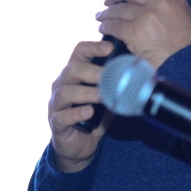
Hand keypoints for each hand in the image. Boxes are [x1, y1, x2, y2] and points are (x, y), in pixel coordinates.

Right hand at [48, 41, 113, 172]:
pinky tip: (89, 112)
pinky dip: (76, 113)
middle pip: (72, 69)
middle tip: (108, 76)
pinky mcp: (56, 122)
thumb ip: (114, 84)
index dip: (93, 47)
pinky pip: (62, 116)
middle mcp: (61, 84)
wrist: (80, 143)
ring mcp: (56, 103)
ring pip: (66, 92)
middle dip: (92, 71)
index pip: (79, 52)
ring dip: (86, 93)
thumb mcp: (106, 96)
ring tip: (102, 95)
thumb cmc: (94, 113)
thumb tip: (135, 72)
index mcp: (74, 72)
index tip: (110, 47)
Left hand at [96, 0, 190, 68]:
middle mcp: (159, 1)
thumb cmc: (185, 45)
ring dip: (106, 12)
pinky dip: (105, 26)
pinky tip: (103, 28)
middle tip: (107, 0)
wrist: (187, 64)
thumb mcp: (182, 14)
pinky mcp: (136, 31)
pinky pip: (114, 25)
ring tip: (101, 17)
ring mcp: (147, 15)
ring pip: (118, 8)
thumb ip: (165, 3)